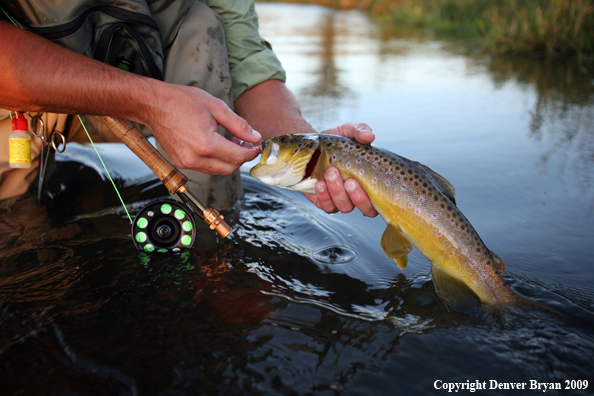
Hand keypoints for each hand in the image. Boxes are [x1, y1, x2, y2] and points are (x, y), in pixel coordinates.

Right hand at [145, 84, 261, 174]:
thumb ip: (238, 125)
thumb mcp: (216, 107)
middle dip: (242, 157)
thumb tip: (254, 137)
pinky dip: (215, 160)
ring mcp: (186, 163)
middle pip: (230, 168)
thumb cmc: (181, 101)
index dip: (251, 152)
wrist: (153, 105)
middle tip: (245, 142)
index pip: (238, 157)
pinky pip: (205, 168)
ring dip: (229, 160)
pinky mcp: (180, 163)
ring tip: (231, 142)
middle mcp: (195, 158)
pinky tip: (217, 145)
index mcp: (205, 144)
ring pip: (218, 170)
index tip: (257, 145)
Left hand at [305, 122, 378, 217]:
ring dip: (337, 192)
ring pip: (344, 207)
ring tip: (330, 173)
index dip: (377, 199)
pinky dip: (323, 196)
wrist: (312, 147)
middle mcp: (357, 195)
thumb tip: (369, 136)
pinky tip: (320, 183)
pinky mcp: (324, 202)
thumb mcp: (348, 131)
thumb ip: (360, 130)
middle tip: (349, 180)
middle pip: (366, 209)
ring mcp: (340, 200)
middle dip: (357, 196)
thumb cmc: (336, 142)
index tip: (369, 182)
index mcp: (370, 182)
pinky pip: (326, 206)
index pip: (381, 200)